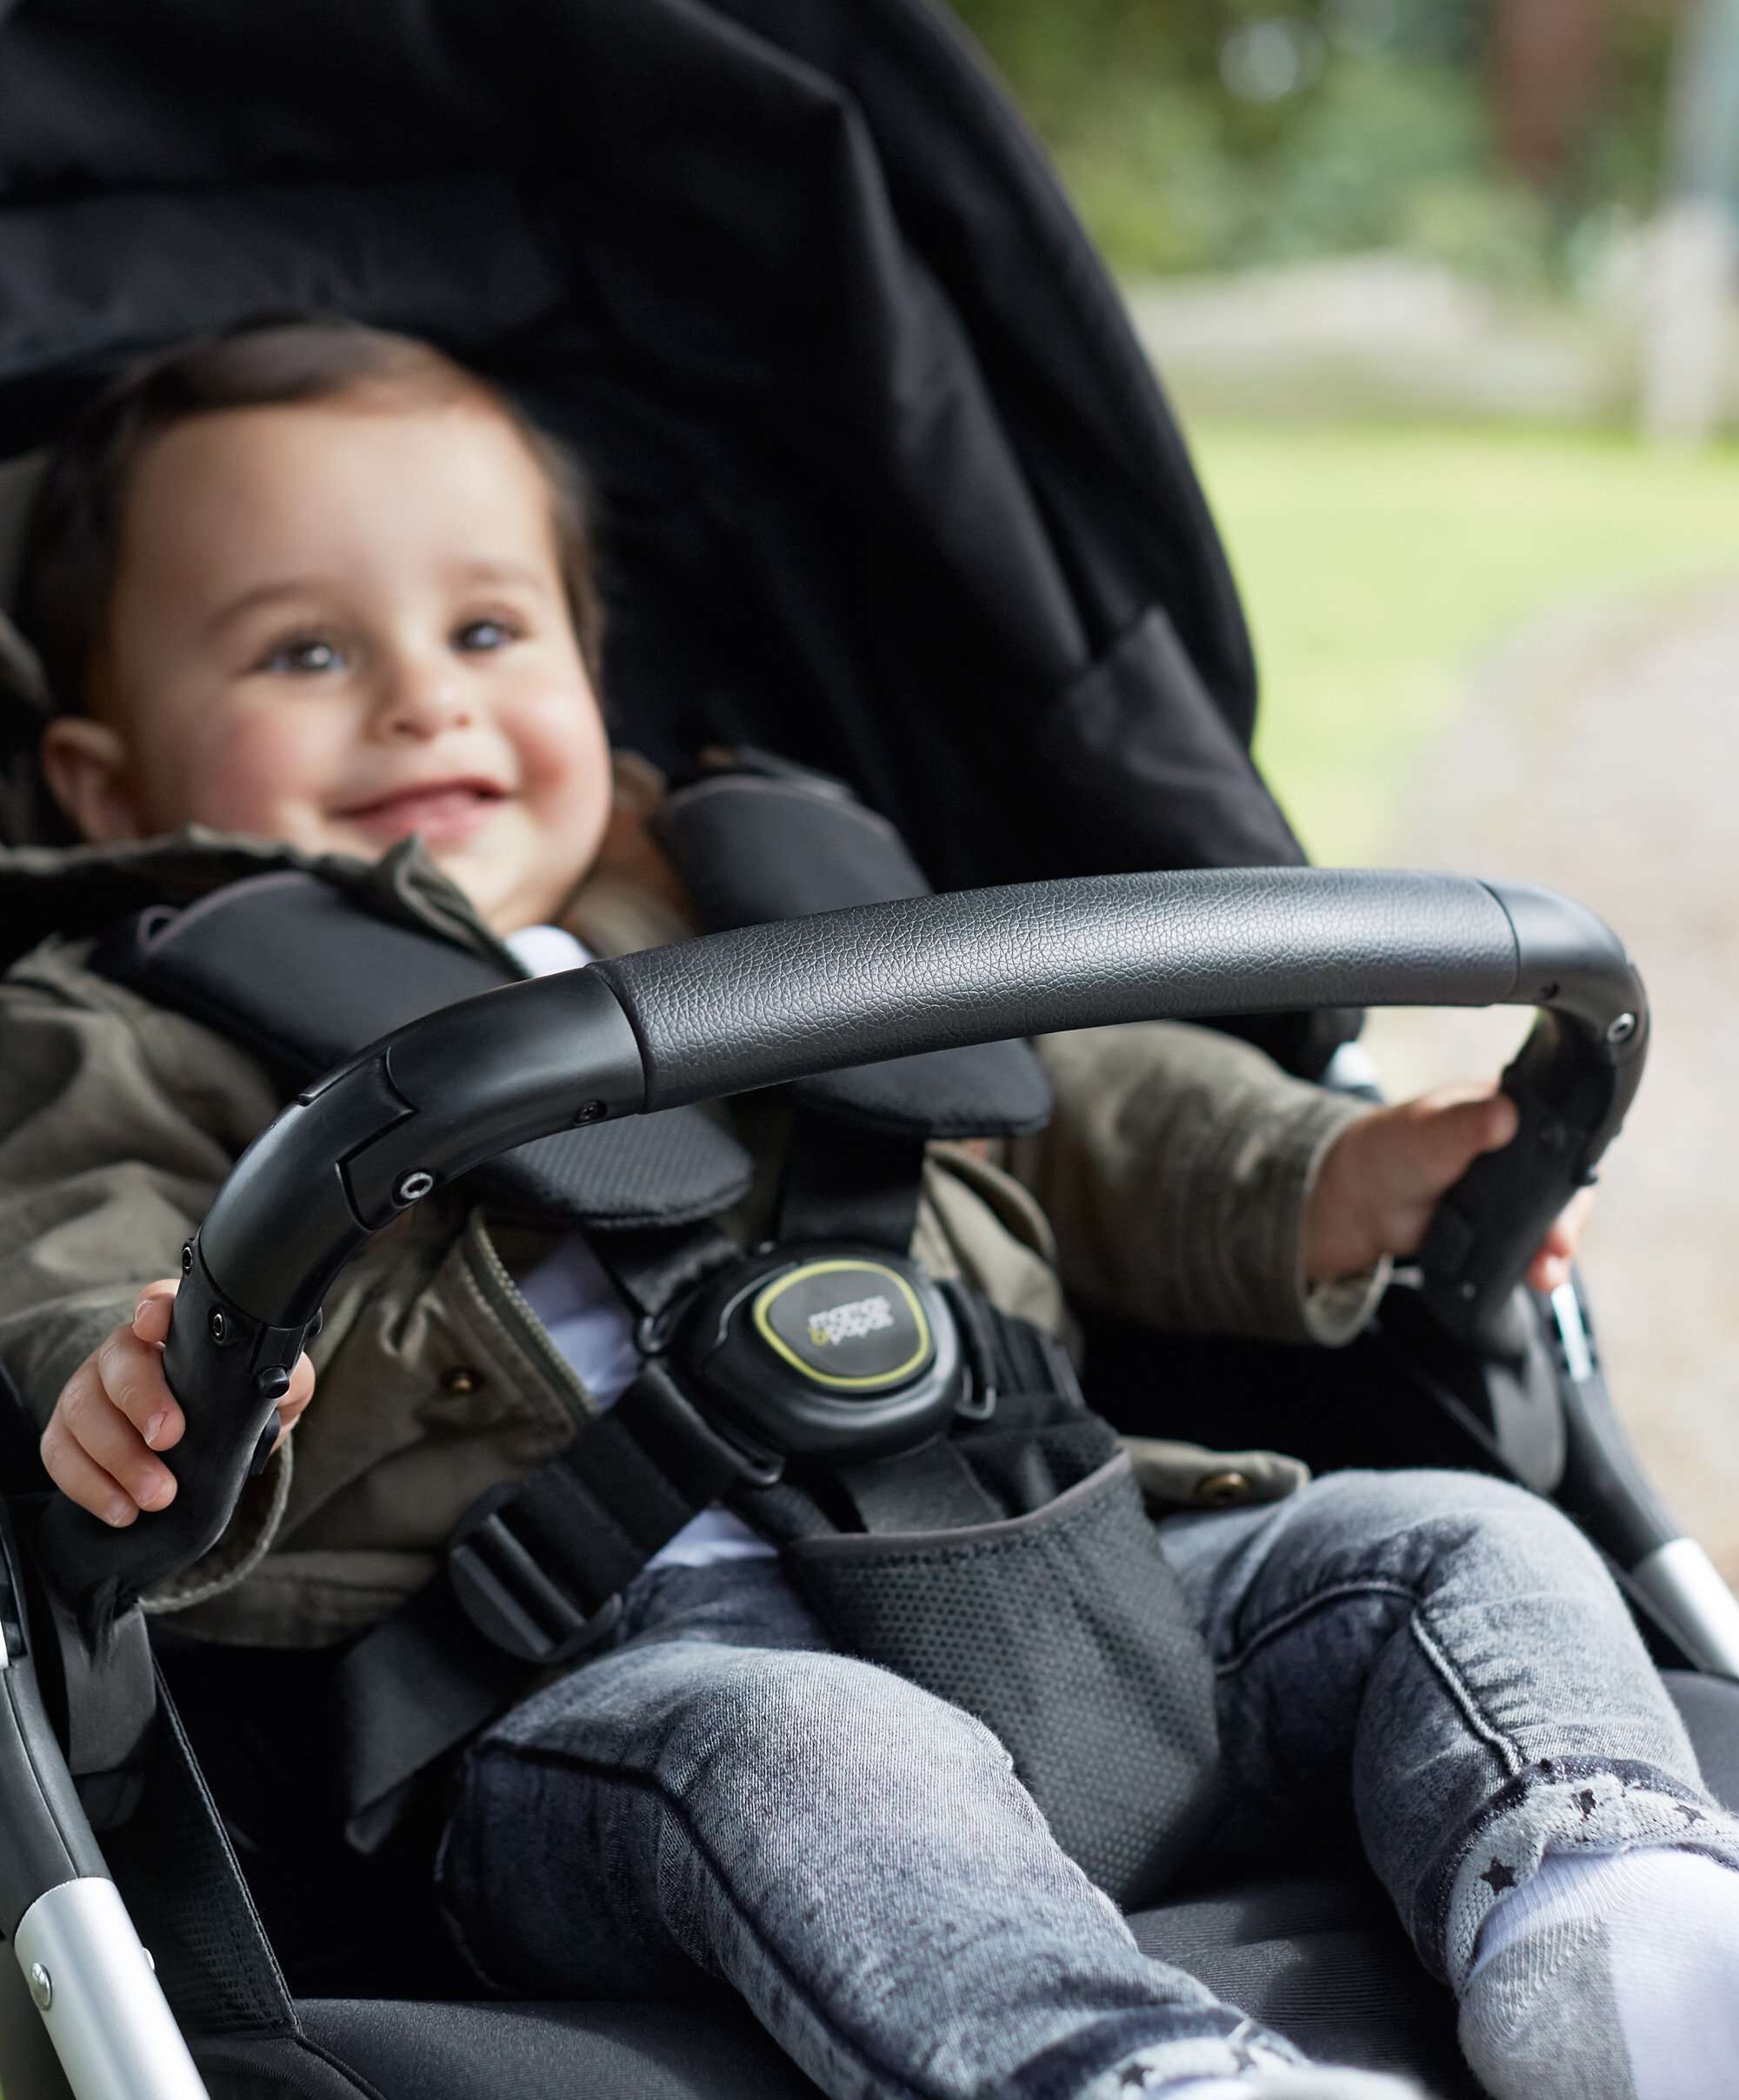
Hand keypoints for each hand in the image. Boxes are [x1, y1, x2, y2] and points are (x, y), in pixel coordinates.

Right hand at [38, 1279, 315, 1526]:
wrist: (204, 1450)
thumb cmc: (237, 1404)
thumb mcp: (276, 1388)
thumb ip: (287, 1381)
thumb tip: (278, 1389)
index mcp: (177, 1331)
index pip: (160, 1302)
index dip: (154, 1309)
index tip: (155, 1326)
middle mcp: (127, 1351)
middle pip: (117, 1358)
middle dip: (141, 1398)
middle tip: (169, 1439)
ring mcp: (90, 1389)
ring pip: (83, 1408)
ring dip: (118, 1457)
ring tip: (156, 1496)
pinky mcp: (67, 1433)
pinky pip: (60, 1454)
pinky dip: (89, 1486)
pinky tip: (122, 1511)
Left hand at [1303, 1085, 1593, 1293]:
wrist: (1359, 1201)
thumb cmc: (1390, 1151)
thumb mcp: (1428, 1132)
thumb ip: (1464, 1125)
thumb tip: (1502, 1113)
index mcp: (1507, 1113)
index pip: (1558, 1136)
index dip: (1569, 1168)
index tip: (1569, 1197)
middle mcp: (1517, 1154)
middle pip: (1561, 1187)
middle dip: (1566, 1221)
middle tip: (1559, 1246)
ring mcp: (1510, 1194)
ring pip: (1548, 1222)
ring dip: (1553, 1251)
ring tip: (1547, 1274)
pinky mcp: (1499, 1228)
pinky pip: (1525, 1247)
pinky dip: (1532, 1263)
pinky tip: (1536, 1278)